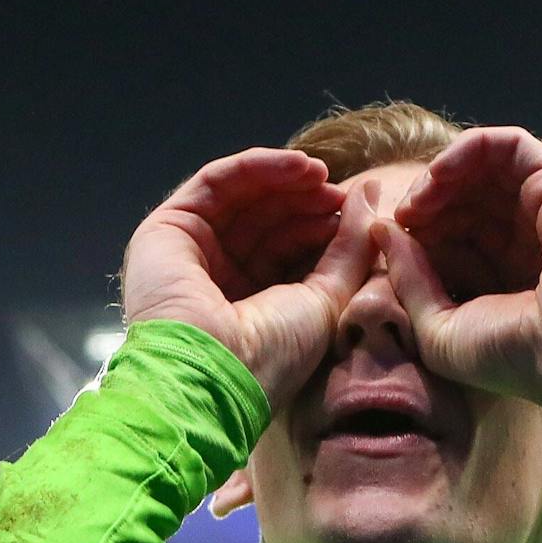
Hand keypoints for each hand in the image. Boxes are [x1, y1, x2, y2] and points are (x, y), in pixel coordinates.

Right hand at [121, 150, 375, 412]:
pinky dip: (257, 167)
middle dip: (307, 202)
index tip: (360, 214)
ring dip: (286, 181)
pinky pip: (217, 184)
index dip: (323, 227)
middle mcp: (220, 279)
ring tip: (323, 176)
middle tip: (343, 192)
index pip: (290, 250)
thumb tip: (373, 191)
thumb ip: (351, 247)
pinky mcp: (168, 229)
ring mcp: (192, 253)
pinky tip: (297, 167)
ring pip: (244, 198)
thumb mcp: (327, 301)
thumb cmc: (271, 355)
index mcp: (252, 307)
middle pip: (268, 222)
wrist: (211, 374)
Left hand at [379, 127, 541, 424]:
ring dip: (439, 179)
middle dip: (425, 205)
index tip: (393, 248)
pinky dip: (465, 152)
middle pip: (464, 200)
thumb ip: (408, 280)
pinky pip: (506, 145)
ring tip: (415, 206)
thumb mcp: (440, 329)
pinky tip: (438, 180)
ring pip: (482, 170)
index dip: (418, 234)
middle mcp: (526, 240)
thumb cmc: (516, 357)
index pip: (454, 236)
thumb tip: (382, 229)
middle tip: (401, 223)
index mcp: (505, 277)